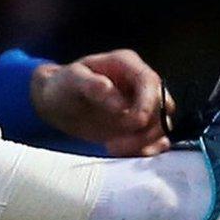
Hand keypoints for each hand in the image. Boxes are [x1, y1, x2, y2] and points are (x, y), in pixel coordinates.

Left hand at [31, 49, 171, 155]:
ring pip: (161, 125)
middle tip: (116, 143)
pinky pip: (157, 140)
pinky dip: (148, 149)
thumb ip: (91, 85)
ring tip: (112, 148)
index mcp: (127, 64)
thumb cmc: (64, 85)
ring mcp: (143, 105)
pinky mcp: (141, 125)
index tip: (133, 123)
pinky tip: (127, 155)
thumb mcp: (71, 80)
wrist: (56, 103)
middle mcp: (140, 83)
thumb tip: (115, 98)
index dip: (148, 104)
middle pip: (163, 106)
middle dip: (146, 127)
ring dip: (144, 141)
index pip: (151, 82)